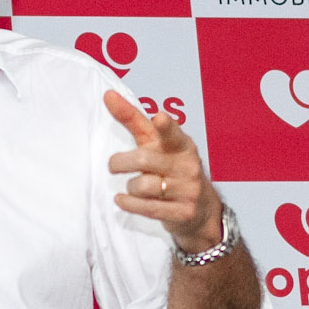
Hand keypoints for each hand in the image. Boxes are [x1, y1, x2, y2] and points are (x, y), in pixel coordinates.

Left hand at [105, 90, 222, 252]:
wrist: (201, 210)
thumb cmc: (172, 168)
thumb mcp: (156, 143)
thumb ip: (133, 120)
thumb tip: (108, 96)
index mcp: (182, 145)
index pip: (172, 133)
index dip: (165, 126)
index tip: (159, 118)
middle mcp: (187, 165)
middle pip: (144, 160)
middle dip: (120, 163)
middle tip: (113, 165)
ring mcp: (188, 190)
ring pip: (143, 186)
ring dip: (129, 187)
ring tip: (132, 187)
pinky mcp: (183, 212)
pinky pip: (147, 208)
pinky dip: (129, 204)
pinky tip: (122, 200)